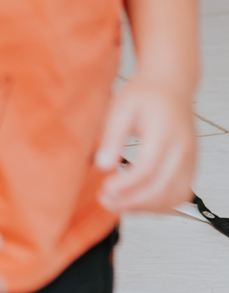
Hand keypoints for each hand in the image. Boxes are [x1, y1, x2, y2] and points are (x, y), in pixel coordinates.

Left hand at [95, 78, 196, 213]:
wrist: (171, 85)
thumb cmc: (146, 94)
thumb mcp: (121, 106)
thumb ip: (111, 135)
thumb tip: (101, 164)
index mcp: (165, 131)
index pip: (148, 168)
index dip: (126, 185)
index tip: (105, 188)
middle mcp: (182, 148)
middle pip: (163, 188)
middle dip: (132, 202)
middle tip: (106, 200)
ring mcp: (190, 160)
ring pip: (174, 197)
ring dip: (145, 207)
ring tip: (118, 203)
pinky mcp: (191, 167)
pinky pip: (179, 195)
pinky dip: (159, 205)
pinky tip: (138, 201)